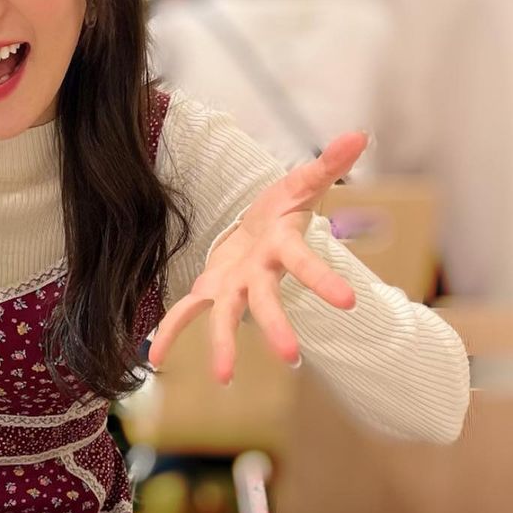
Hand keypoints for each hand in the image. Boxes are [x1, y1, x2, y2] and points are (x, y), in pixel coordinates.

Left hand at [148, 133, 366, 383]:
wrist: (260, 230)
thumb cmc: (283, 209)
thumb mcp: (303, 182)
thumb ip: (328, 163)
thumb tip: (360, 133)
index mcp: (283, 248)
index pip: (307, 263)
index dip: (324, 280)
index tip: (349, 302)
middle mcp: (260, 275)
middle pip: (268, 301)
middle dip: (277, 327)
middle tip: (291, 358)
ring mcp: (235, 286)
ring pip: (228, 317)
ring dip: (225, 347)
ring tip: (223, 378)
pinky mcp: (210, 289)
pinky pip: (185, 312)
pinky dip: (168, 333)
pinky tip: (151, 358)